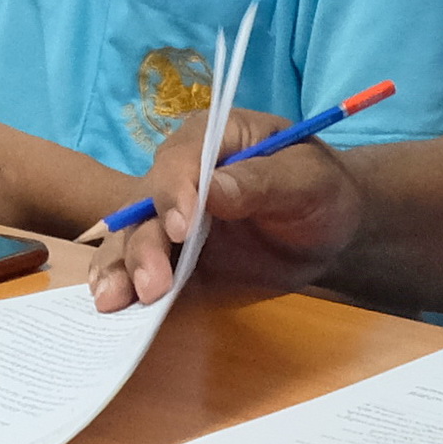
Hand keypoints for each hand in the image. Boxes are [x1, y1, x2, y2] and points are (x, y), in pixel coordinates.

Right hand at [82, 109, 360, 310]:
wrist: (328, 230)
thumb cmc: (321, 190)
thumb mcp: (306, 180)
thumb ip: (262, 181)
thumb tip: (212, 189)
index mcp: (212, 137)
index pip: (181, 159)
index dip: (176, 191)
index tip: (182, 228)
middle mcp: (180, 173)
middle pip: (147, 203)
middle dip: (145, 243)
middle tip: (152, 284)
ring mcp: (171, 216)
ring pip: (134, 236)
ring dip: (122, 267)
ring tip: (115, 301)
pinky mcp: (172, 254)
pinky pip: (139, 265)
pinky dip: (123, 283)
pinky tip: (113, 306)